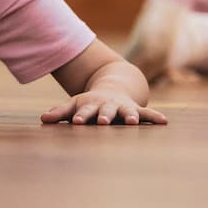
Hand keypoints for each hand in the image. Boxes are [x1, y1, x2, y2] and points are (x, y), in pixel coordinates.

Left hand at [41, 87, 167, 125]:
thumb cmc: (90, 101)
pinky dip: (155, 117)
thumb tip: (42, 119)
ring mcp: (123, 108)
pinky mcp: (136, 110)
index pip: (85, 111)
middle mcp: (108, 106)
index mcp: (92, 105)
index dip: (81, 116)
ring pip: (127, 112)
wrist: (114, 85)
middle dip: (104, 116)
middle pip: (106, 111)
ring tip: (132, 122)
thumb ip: (60, 112)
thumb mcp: (75, 104)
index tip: (77, 121)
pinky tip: (164, 122)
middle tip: (102, 122)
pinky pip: (147, 114)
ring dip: (129, 116)